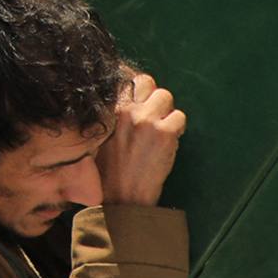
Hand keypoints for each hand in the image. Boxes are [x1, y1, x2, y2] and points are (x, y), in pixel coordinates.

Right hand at [95, 72, 184, 207]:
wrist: (122, 197)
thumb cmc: (108, 171)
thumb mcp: (98, 138)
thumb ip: (110, 117)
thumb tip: (127, 101)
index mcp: (109, 110)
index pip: (129, 81)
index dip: (139, 91)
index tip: (142, 102)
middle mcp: (127, 110)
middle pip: (148, 82)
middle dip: (152, 98)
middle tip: (152, 117)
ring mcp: (146, 121)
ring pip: (165, 96)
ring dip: (166, 112)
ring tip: (162, 130)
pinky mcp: (164, 134)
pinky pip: (179, 117)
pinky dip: (178, 128)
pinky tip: (169, 141)